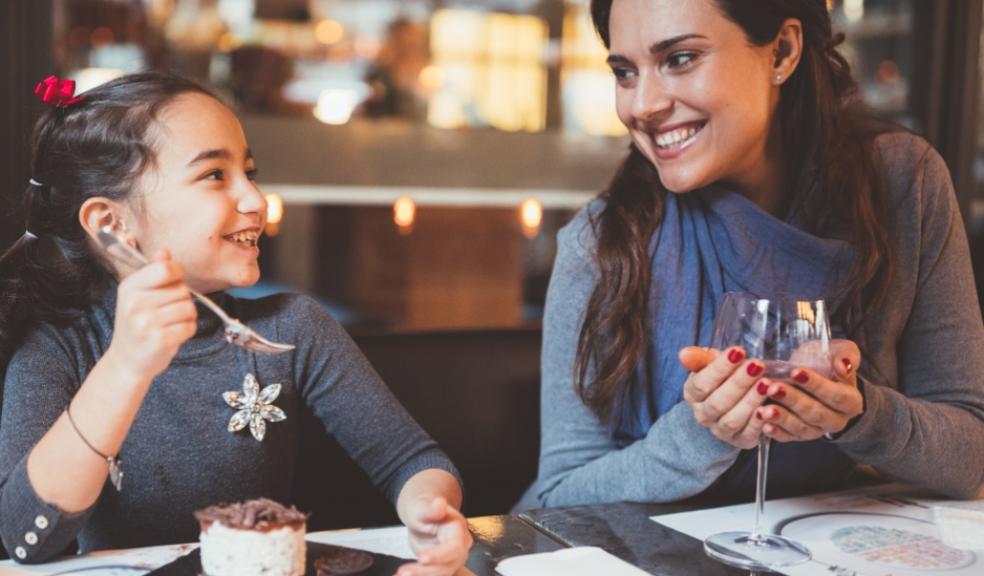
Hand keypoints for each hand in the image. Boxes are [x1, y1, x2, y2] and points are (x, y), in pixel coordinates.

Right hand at [104, 249, 196, 383]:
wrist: (126, 361)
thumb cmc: (136, 324)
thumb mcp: (137, 295)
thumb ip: (153, 272)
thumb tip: (165, 251)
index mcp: (129, 287)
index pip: (166, 269)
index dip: (177, 274)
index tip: (174, 282)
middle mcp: (136, 304)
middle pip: (182, 290)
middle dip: (182, 300)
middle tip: (167, 312)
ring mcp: (147, 323)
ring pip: (189, 308)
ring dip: (186, 316)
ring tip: (170, 323)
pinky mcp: (160, 340)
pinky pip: (190, 326)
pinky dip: (187, 330)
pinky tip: (173, 335)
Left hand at [397, 496, 471, 575]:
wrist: (423, 517)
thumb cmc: (423, 510)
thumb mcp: (422, 507)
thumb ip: (431, 509)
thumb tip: (440, 503)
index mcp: (458, 529)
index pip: (454, 547)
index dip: (439, 555)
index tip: (421, 558)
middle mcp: (459, 547)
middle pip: (447, 565)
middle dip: (425, 572)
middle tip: (402, 572)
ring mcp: (452, 559)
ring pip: (440, 574)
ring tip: (399, 575)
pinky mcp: (442, 567)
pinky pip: (432, 575)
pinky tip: (400, 575)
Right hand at [680, 346, 770, 448]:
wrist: (733, 404)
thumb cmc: (722, 379)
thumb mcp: (711, 365)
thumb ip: (700, 359)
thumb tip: (684, 353)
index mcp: (692, 395)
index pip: (701, 384)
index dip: (720, 368)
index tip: (738, 351)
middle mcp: (703, 415)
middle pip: (718, 402)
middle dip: (739, 383)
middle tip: (757, 365)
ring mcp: (721, 430)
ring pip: (733, 419)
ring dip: (751, 401)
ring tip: (766, 383)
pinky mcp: (740, 440)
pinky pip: (749, 433)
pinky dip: (759, 422)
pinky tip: (770, 407)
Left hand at [757, 339, 863, 440]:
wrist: (807, 376)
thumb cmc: (823, 361)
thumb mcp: (837, 351)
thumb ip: (846, 355)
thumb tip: (844, 365)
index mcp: (851, 402)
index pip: (837, 396)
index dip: (817, 385)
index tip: (796, 372)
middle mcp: (836, 420)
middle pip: (816, 413)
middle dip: (793, 400)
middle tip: (773, 388)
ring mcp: (816, 430)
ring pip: (800, 427)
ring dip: (781, 418)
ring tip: (763, 409)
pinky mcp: (797, 436)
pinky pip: (787, 437)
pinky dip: (775, 432)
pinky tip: (763, 424)